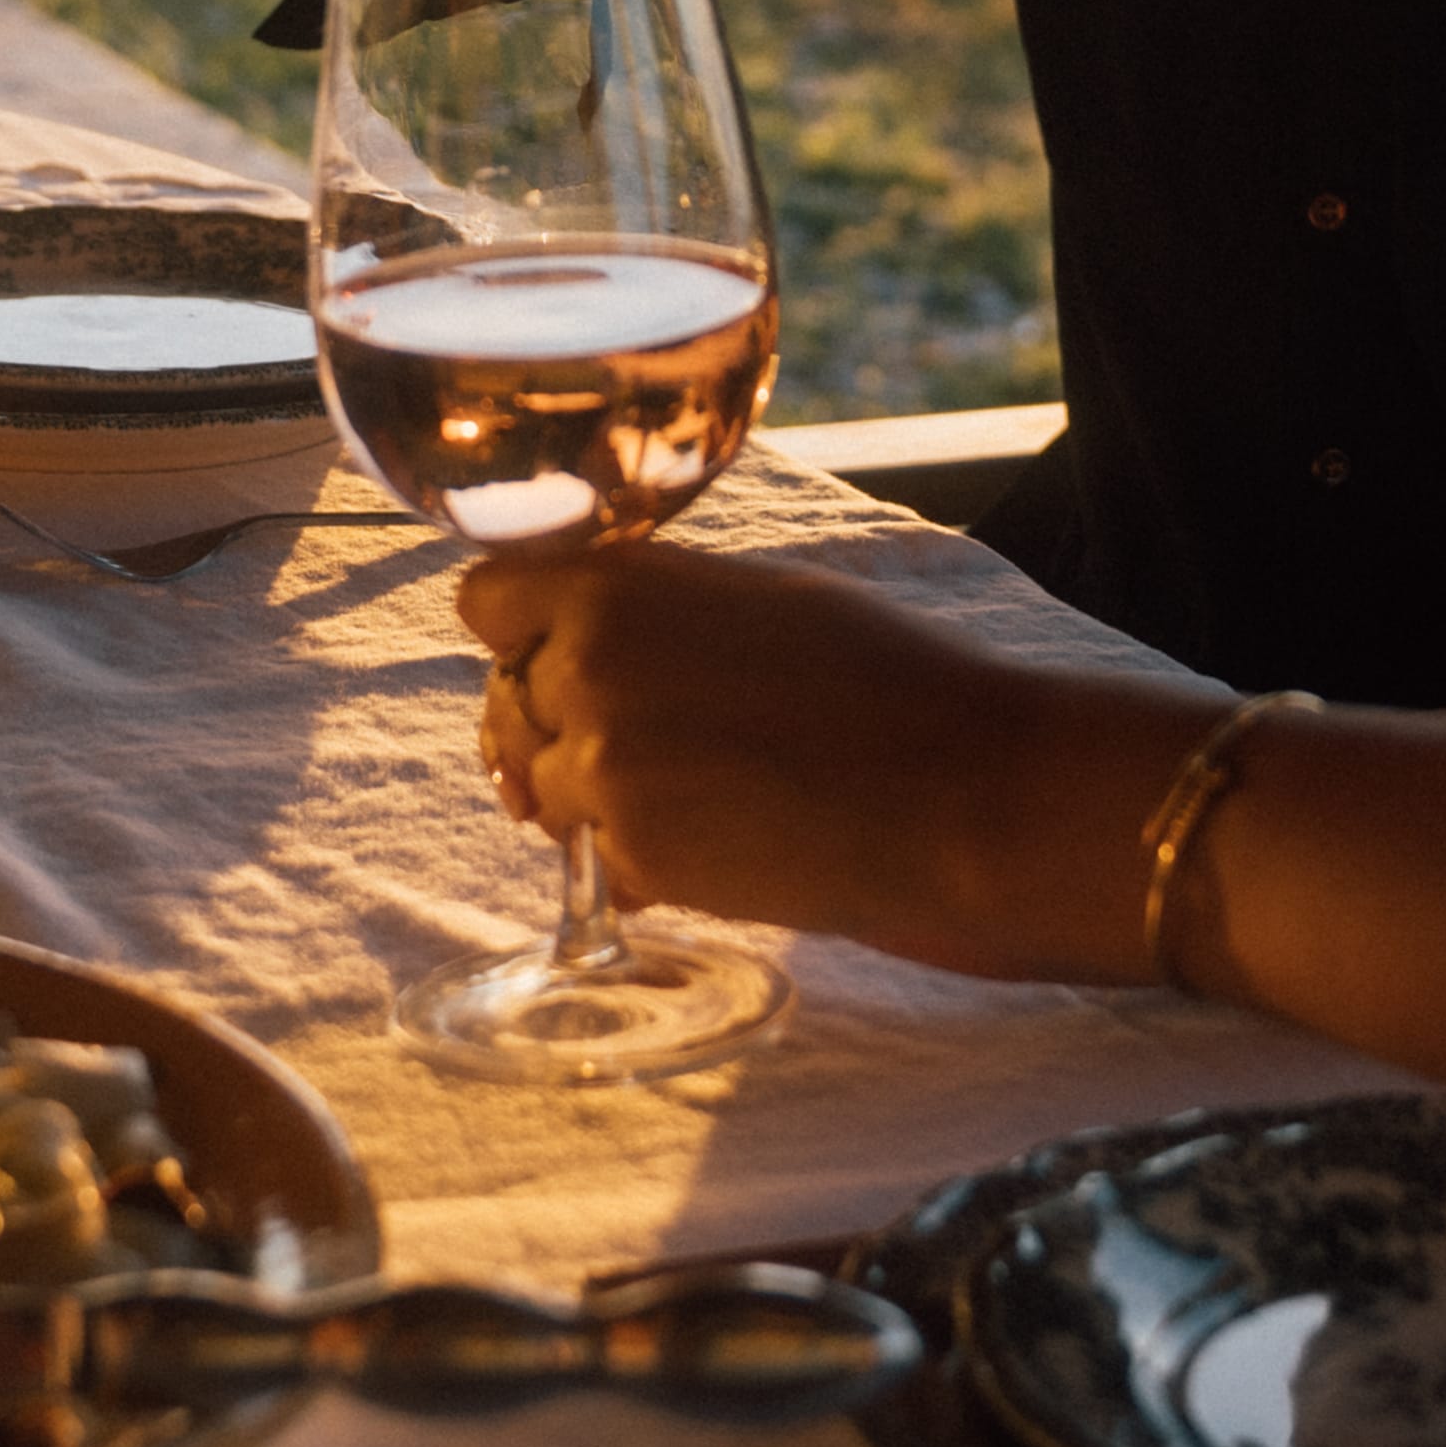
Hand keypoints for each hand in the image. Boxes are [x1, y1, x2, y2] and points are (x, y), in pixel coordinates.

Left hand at [463, 538, 1172, 980]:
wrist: (959, 789)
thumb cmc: (881, 682)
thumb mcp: (757, 600)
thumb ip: (651, 609)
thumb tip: (581, 634)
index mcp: (616, 583)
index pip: (486, 598)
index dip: (523, 632)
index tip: (565, 656)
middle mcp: (586, 664)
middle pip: (506, 701)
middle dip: (558, 725)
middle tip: (658, 744)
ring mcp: (601, 764)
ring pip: (542, 789)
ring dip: (597, 801)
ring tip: (703, 796)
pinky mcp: (631, 853)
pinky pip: (593, 861)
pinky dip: (640, 863)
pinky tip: (722, 845)